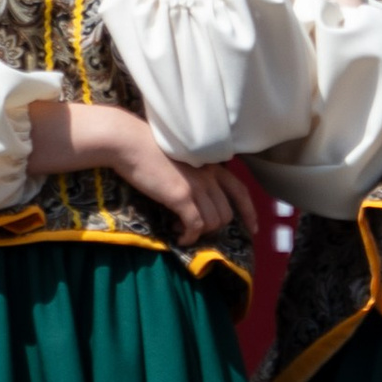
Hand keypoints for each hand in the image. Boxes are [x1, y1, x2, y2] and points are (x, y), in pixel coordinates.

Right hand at [35, 103, 243, 247]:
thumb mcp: (181, 160)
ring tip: (182, 231)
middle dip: (213, 228)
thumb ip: (193, 174)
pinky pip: (195, 226)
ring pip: (213, 222)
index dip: (249, 212)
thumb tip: (193, 195)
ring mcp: (197, 186)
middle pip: (226, 213)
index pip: (240, 191)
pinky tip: (179, 238)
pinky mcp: (181, 196)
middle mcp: (209, 176)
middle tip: (194, 230)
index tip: (251, 228)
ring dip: (199, 233)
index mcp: (211, 165)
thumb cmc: (147, 149)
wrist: (130, 143)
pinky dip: (189, 237)